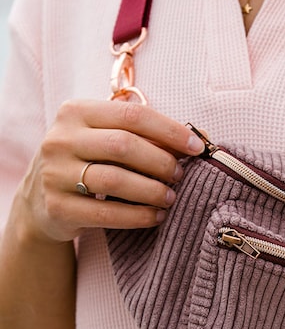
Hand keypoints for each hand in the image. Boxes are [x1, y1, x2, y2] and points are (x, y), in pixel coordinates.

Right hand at [19, 99, 205, 243]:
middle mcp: (60, 139)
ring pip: (116, 180)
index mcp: (76, 112)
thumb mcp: (105, 139)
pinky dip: (139, 216)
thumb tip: (200, 137)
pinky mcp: (58, 207)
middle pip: (124, 145)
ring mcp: (55, 174)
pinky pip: (107, 213)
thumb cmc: (87, 163)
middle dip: (161, 162)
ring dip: (152, 191)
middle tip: (181, 175)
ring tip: (171, 197)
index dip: (169, 131)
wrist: (41, 200)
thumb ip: (143, 134)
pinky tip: (156, 216)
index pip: (132, 115)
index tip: (197, 147)